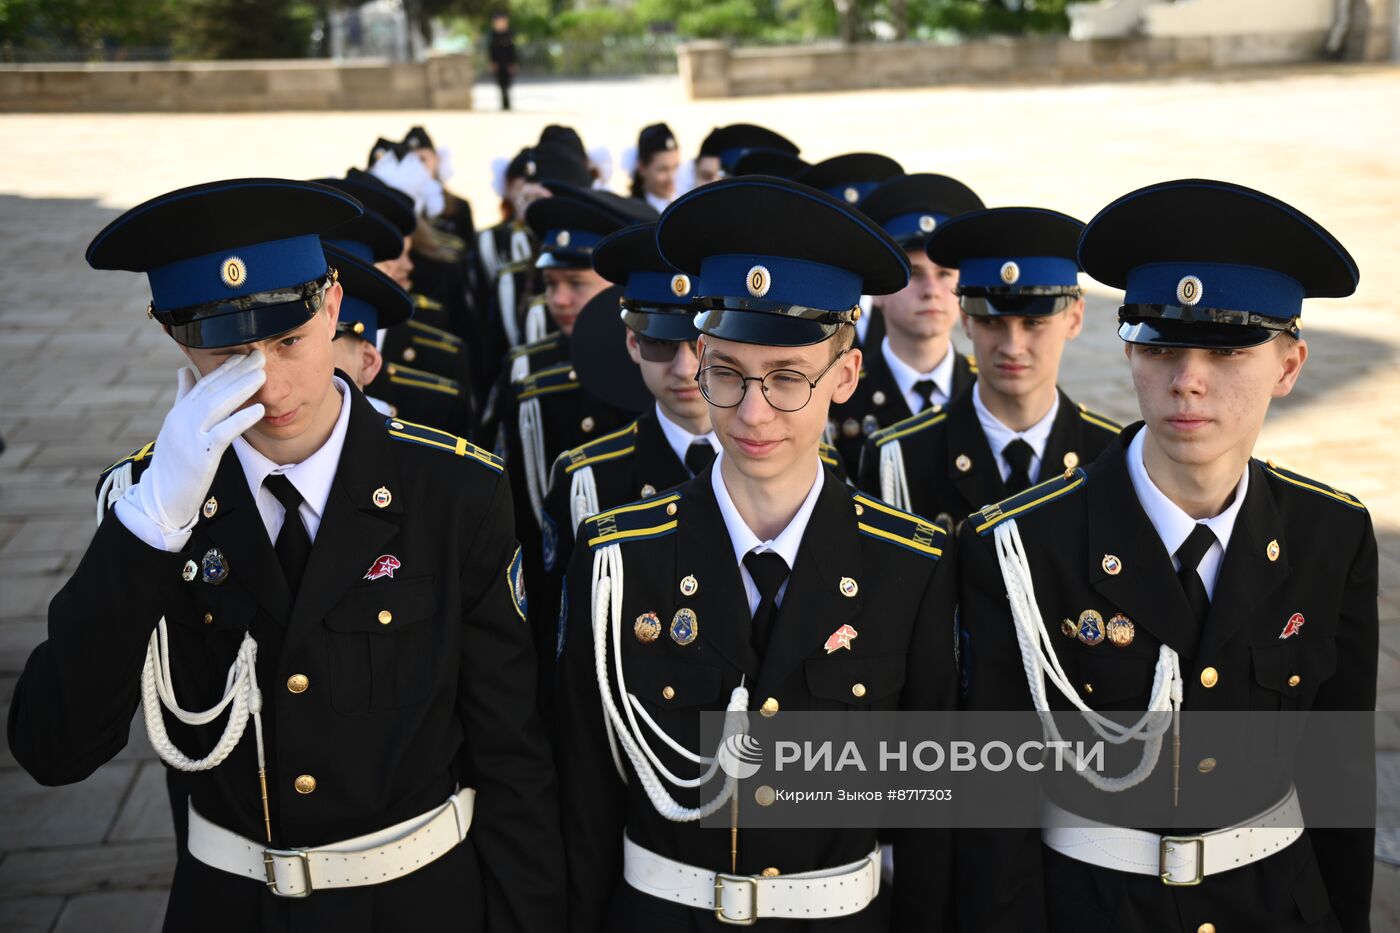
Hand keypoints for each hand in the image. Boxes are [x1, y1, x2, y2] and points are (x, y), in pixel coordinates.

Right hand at [124, 352, 266, 532]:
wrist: (160, 498)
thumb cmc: (172, 464)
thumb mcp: (175, 427)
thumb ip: (183, 398)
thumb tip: (183, 371)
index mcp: (179, 413)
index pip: (204, 384)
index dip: (225, 369)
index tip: (243, 354)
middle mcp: (182, 420)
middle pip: (213, 390)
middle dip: (237, 371)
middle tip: (259, 355)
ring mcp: (189, 436)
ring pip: (217, 405)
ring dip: (241, 388)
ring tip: (262, 375)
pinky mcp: (200, 455)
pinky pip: (223, 433)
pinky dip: (241, 419)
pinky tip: (259, 409)